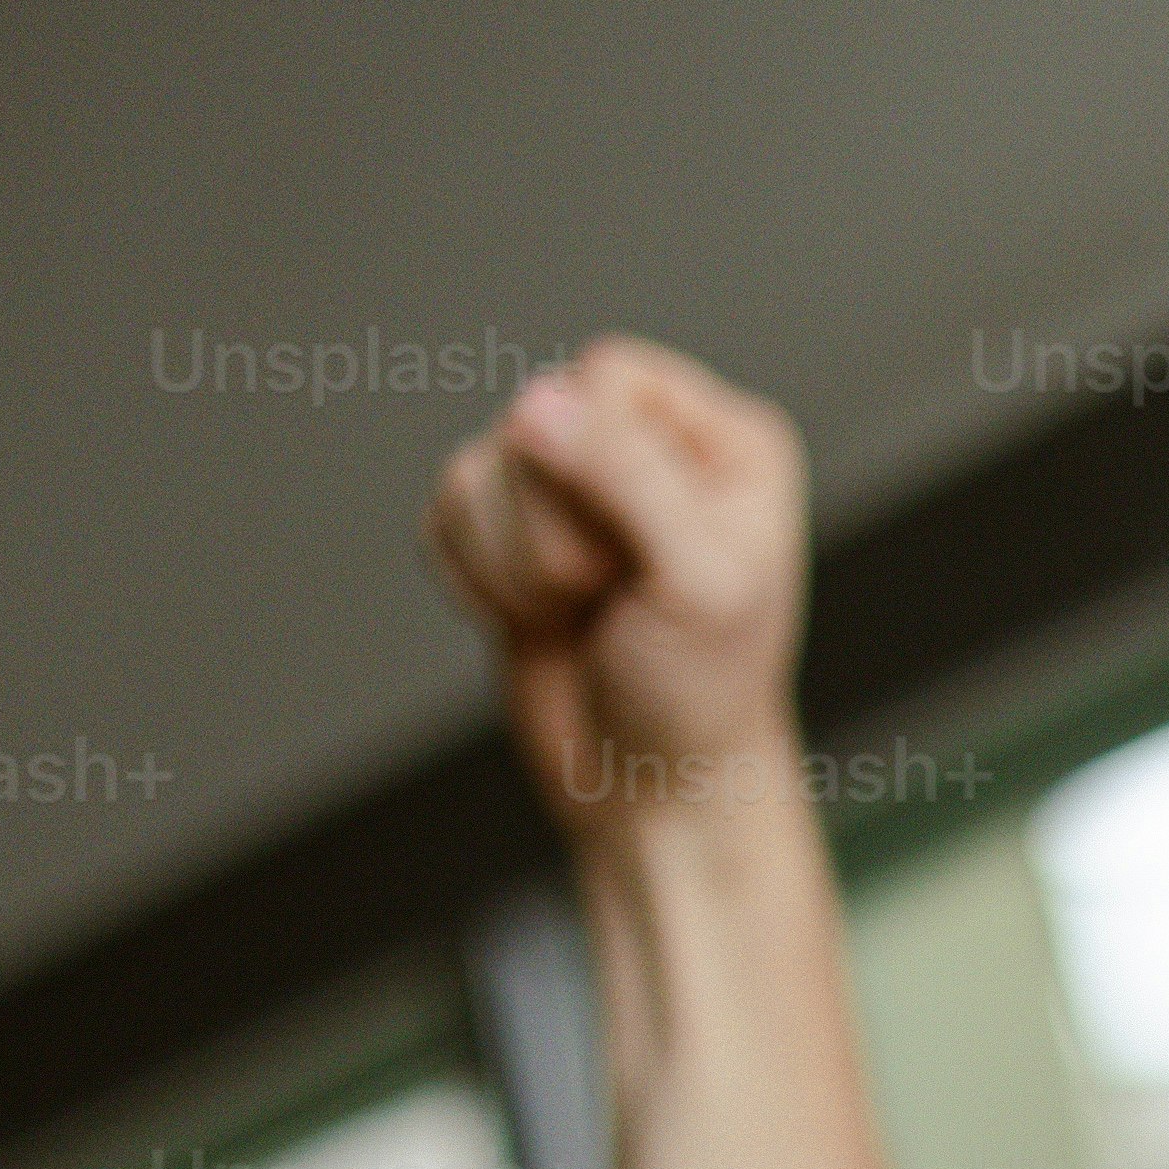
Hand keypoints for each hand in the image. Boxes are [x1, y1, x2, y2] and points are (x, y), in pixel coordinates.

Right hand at [429, 338, 815, 846]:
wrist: (652, 792)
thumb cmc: (702, 696)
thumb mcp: (699, 584)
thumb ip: (629, 478)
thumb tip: (537, 404)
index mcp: (724, 441)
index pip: (606, 375)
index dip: (594, 458)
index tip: (633, 550)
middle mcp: (650, 447)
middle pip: (532, 419)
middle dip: (553, 531)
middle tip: (612, 598)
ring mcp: (573, 489)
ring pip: (477, 468)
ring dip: (515, 566)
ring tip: (581, 615)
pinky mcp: (507, 535)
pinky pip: (444, 514)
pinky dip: (478, 583)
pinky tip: (537, 623)